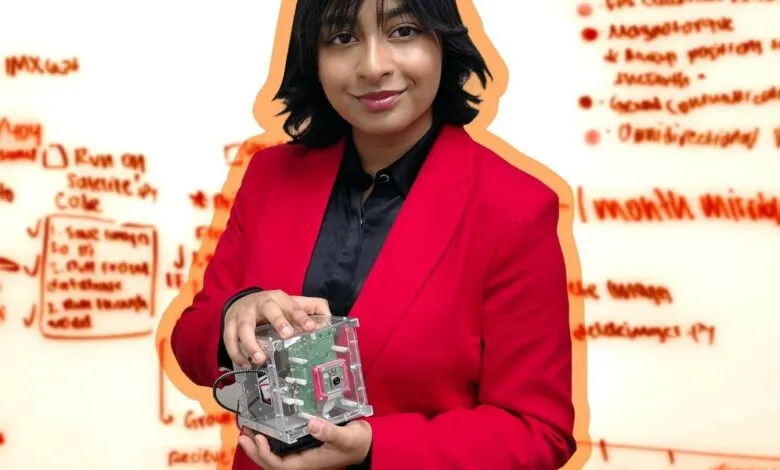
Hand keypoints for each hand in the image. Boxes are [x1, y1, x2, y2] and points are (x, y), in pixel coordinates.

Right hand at [224, 289, 330, 367]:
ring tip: (260, 359)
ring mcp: (243, 313)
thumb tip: (328, 320)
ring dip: (251, 344)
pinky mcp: (229, 323)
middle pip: (269, 309)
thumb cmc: (274, 307)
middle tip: (286, 336)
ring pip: (244, 327)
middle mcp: (261, 303)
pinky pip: (229, 339)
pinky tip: (245, 364)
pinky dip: (235, 352)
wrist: (243, 300)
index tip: (311, 328)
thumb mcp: (293, 304)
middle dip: (278, 321)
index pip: (293, 306)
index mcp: (279, 298)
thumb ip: (313, 309)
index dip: (302, 317)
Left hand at [238, 419, 371, 469]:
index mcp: (308, 462)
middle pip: (271, 463)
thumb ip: (330, 432)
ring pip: (275, 456)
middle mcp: (302, 461)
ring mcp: (302, 455)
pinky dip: (271, 440)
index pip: (279, 465)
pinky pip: (282, 448)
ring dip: (260, 446)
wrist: (365, 444)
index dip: (265, 454)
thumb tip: (312, 424)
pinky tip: (267, 429)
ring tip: (248, 432)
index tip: (258, 438)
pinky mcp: (304, 447)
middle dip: (255, 451)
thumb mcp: (346, 437)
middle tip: (243, 435)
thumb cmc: (356, 443)